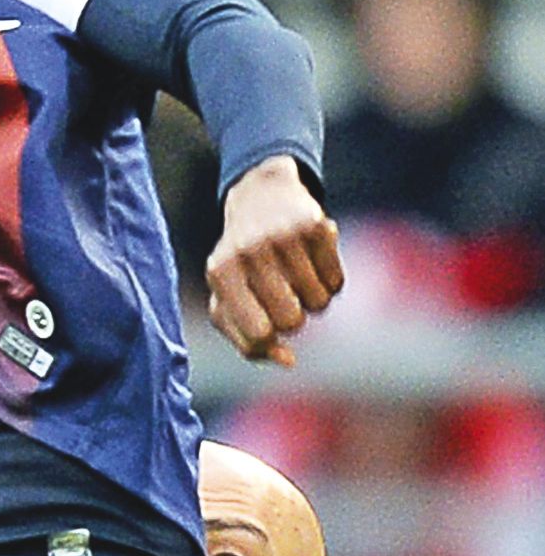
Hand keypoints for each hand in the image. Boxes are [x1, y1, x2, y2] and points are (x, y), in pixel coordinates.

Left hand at [207, 156, 343, 367]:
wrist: (262, 194)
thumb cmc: (243, 259)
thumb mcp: (228, 294)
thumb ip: (247, 340)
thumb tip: (288, 361)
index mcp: (220, 272)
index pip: (257, 333)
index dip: (270, 341)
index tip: (268, 327)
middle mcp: (247, 251)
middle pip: (292, 321)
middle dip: (293, 317)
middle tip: (281, 294)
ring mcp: (281, 236)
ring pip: (318, 303)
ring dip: (311, 297)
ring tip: (294, 273)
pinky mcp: (314, 226)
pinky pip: (337, 282)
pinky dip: (330, 279)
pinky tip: (312, 260)